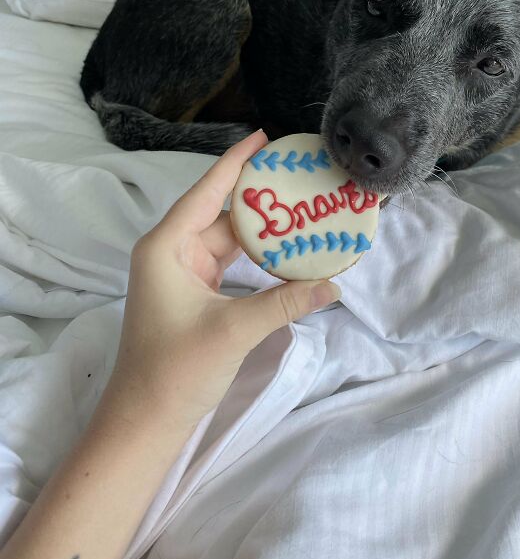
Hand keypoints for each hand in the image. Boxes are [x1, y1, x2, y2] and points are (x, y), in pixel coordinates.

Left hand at [99, 130, 339, 436]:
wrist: (145, 421)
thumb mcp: (234, 330)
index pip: (207, 191)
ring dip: (263, 232)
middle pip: (222, 214)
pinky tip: (288, 251)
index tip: (265, 137)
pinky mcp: (194, 294)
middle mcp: (172, 252)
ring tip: (304, 210)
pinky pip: (231, 264)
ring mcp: (182, 274)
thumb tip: (334, 284)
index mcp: (167, 247)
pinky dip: (257, 258)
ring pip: (229, 240)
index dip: (237, 163)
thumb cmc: (175, 370)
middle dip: (262, 200)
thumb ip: (285, 303)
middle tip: (302, 179)